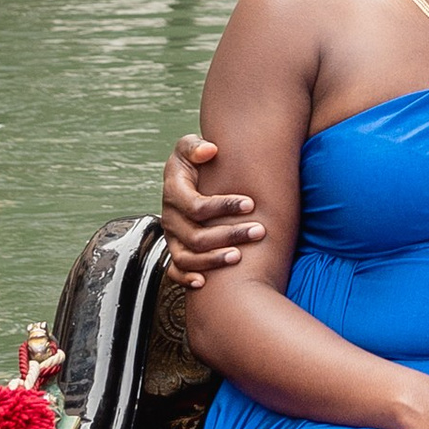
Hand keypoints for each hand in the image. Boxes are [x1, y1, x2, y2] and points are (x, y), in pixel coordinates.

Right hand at [159, 133, 262, 289]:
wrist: (189, 176)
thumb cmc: (195, 160)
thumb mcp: (190, 146)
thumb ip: (195, 146)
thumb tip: (209, 150)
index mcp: (173, 191)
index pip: (197, 206)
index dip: (224, 206)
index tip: (251, 203)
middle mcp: (170, 217)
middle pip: (196, 236)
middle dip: (229, 235)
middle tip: (259, 231)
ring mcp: (172, 237)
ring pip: (187, 257)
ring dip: (213, 260)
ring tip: (240, 256)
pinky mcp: (176, 249)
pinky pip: (175, 271)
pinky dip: (187, 278)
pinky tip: (204, 282)